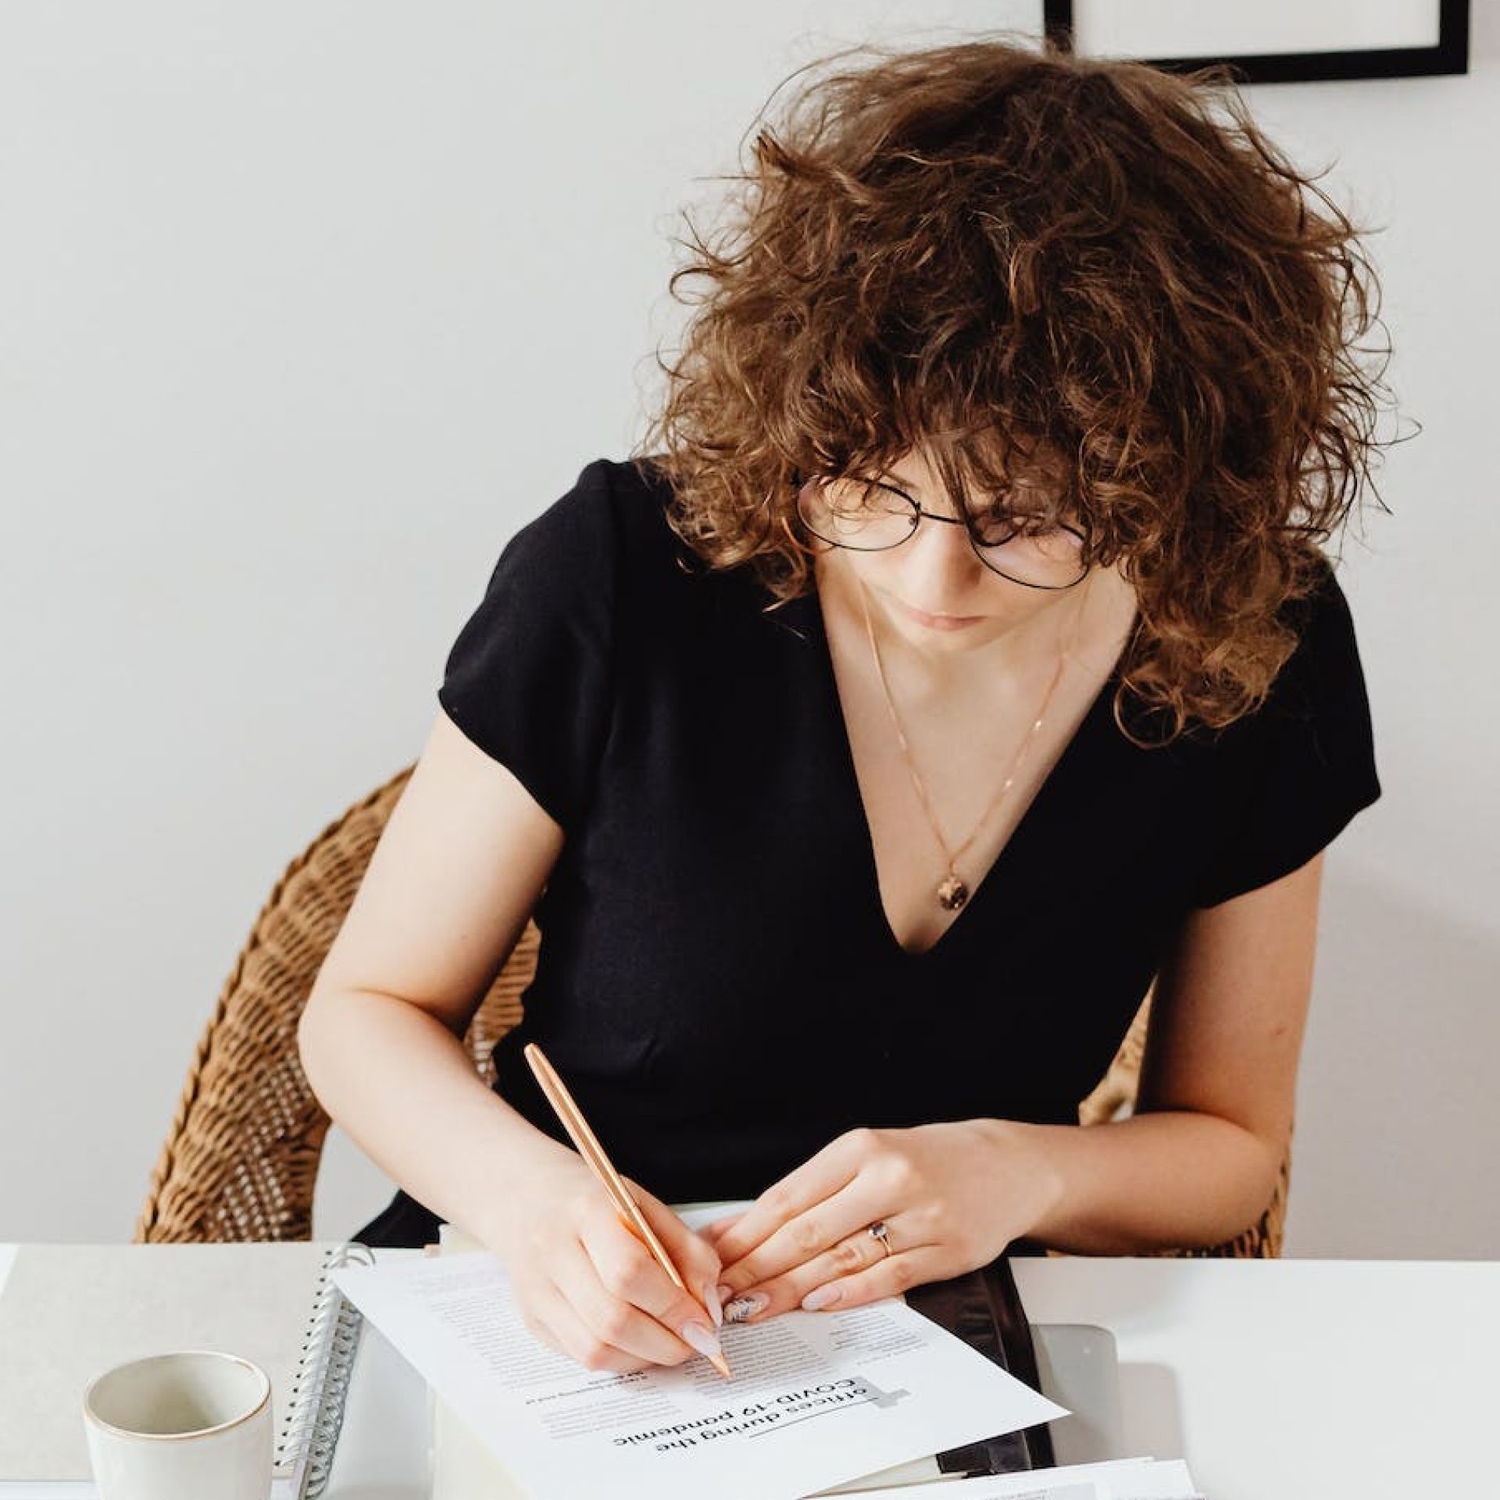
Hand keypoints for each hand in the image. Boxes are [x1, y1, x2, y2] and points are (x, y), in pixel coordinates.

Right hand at [485, 1149, 725, 1373]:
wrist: (527, 1197)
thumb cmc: (594, 1201)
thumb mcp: (644, 1206)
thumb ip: (685, 1249)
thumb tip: (709, 1306)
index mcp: (586, 1211)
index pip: (629, 1271)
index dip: (674, 1306)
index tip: (706, 1323)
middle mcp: (553, 1252)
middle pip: (612, 1319)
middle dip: (665, 1342)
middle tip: (696, 1342)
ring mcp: (536, 1291)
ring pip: (595, 1350)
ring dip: (645, 1357)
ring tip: (671, 1343)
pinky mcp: (532, 1320)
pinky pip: (582, 1356)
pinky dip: (621, 1358)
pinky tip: (640, 1342)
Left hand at [705, 1121, 1060, 1320]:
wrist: (1006, 1165)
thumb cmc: (925, 1161)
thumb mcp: (867, 1157)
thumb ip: (813, 1194)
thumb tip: (744, 1230)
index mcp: (859, 1148)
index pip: (788, 1196)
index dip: (744, 1232)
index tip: (710, 1258)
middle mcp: (888, 1176)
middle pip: (807, 1231)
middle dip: (756, 1267)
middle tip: (719, 1294)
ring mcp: (920, 1214)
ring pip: (841, 1257)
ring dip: (789, 1288)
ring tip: (752, 1308)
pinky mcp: (946, 1249)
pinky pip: (888, 1277)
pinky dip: (848, 1293)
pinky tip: (815, 1304)